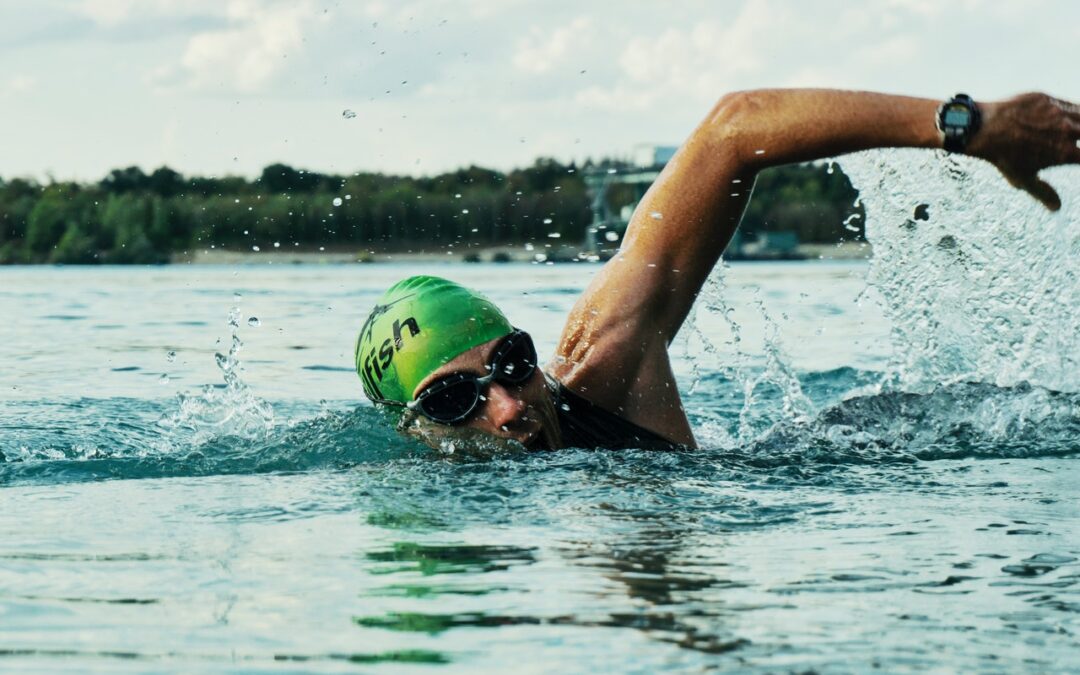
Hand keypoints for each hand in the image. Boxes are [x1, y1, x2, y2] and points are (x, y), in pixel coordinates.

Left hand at [968, 92, 1079, 210]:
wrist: (983, 129)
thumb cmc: (1002, 157)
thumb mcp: (1023, 179)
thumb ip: (1043, 192)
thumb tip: (1057, 207)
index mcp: (1065, 153)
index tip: (1077, 159)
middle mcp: (1067, 131)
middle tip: (1077, 145)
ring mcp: (1059, 113)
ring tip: (1075, 131)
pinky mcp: (1048, 99)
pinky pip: (1069, 103)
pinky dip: (1074, 110)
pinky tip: (1072, 116)